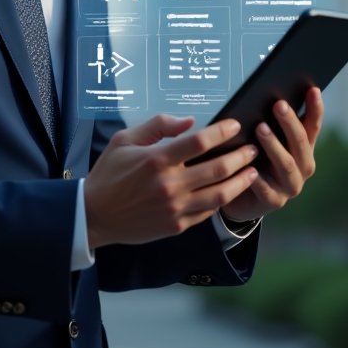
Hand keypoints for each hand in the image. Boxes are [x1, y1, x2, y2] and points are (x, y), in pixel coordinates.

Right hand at [84, 114, 260, 250]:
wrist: (94, 214)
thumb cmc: (109, 173)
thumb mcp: (125, 139)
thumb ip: (158, 125)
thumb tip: (190, 121)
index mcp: (156, 160)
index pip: (199, 142)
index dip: (222, 132)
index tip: (235, 125)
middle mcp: (169, 185)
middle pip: (218, 168)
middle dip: (241, 156)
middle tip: (253, 148)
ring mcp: (175, 208)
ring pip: (220, 194)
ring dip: (241, 181)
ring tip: (253, 171)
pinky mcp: (176, 225)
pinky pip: (208, 211)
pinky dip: (223, 199)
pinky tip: (230, 190)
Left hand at [221, 87, 322, 224]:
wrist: (242, 198)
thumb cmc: (254, 159)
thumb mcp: (264, 140)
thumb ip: (270, 123)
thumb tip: (264, 93)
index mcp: (303, 149)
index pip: (312, 126)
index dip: (315, 109)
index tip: (312, 89)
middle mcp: (303, 167)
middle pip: (300, 143)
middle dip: (290, 123)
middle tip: (278, 104)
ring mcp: (290, 186)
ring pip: (286, 164)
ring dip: (274, 145)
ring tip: (260, 128)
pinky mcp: (273, 202)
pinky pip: (266, 189)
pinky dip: (258, 179)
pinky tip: (250, 168)